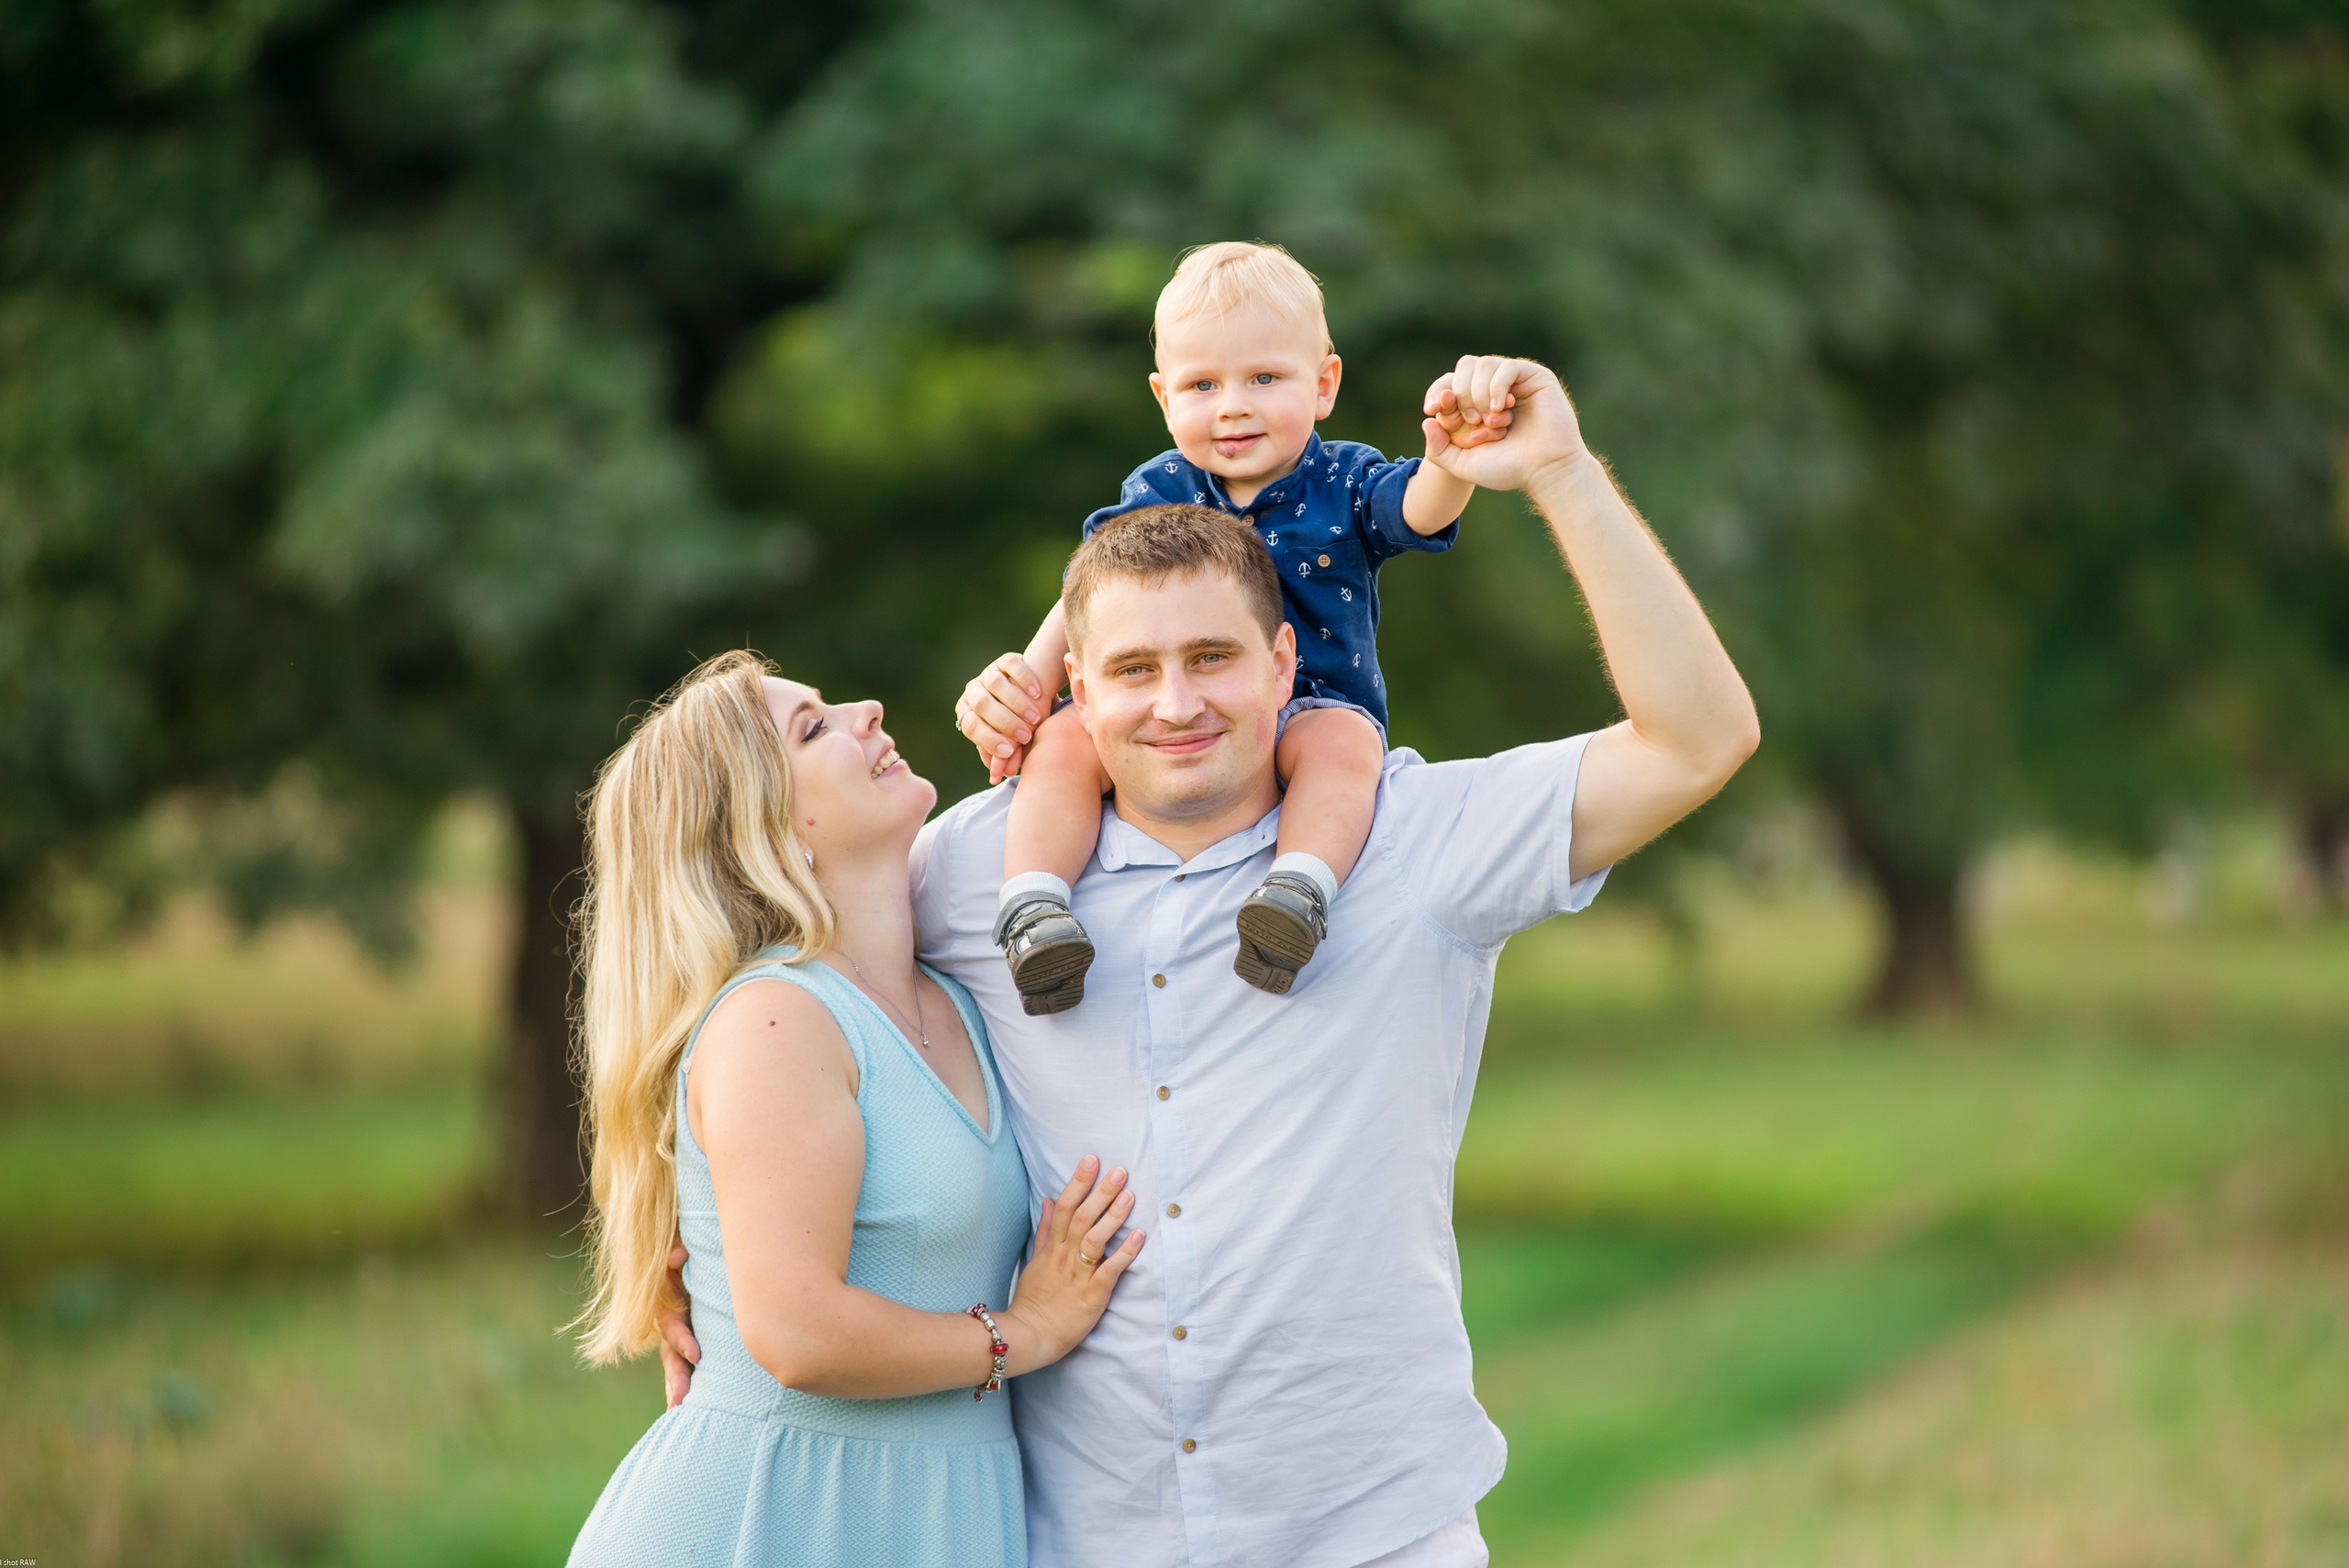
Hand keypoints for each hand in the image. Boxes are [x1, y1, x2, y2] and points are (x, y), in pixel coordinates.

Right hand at [656, 1236, 699, 1409]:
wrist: (697, 1253)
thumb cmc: (694, 1249)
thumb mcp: (682, 1247)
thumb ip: (678, 1250)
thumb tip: (678, 1256)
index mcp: (673, 1299)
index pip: (672, 1323)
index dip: (681, 1338)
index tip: (696, 1354)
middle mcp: (674, 1319)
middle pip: (670, 1353)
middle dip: (676, 1376)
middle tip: (681, 1399)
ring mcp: (682, 1331)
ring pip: (675, 1363)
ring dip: (677, 1386)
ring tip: (679, 1409)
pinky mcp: (694, 1340)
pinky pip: (686, 1365)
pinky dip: (684, 1384)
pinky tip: (684, 1406)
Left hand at [957, 653, 1048, 784]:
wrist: (1033, 697)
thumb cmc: (1019, 727)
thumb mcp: (1011, 741)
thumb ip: (1005, 756)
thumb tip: (999, 777)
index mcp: (967, 713)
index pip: (970, 726)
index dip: (988, 739)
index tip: (1009, 751)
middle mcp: (973, 691)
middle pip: (981, 704)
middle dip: (1004, 722)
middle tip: (1025, 736)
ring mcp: (988, 673)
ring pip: (995, 683)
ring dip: (1016, 702)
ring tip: (1036, 718)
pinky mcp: (1006, 660)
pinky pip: (1011, 664)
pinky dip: (1025, 679)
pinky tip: (1039, 693)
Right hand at [1001, 1156, 1144, 1370]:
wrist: (1030, 1335)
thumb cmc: (1035, 1299)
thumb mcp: (1036, 1259)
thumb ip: (1045, 1230)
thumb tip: (1046, 1199)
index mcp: (1053, 1247)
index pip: (1064, 1207)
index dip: (1078, 1182)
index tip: (1091, 1160)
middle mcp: (1065, 1256)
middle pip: (1081, 1217)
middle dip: (1100, 1192)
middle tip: (1119, 1171)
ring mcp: (1078, 1275)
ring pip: (1095, 1239)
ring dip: (1113, 1217)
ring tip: (1129, 1196)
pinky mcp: (1092, 1294)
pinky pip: (1110, 1270)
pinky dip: (1125, 1253)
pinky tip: (1139, 1237)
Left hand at [1420, 356, 1588, 493]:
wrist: (1545, 471)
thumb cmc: (1508, 469)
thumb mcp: (1463, 465)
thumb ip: (1438, 450)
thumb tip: (1426, 420)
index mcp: (1476, 404)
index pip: (1449, 384)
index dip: (1437, 393)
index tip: (1432, 409)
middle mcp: (1494, 388)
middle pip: (1464, 367)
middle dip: (1461, 393)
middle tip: (1471, 420)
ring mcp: (1514, 381)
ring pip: (1483, 364)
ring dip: (1479, 393)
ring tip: (1490, 420)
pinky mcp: (1534, 377)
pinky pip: (1506, 367)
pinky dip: (1497, 387)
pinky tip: (1501, 410)